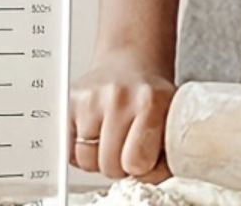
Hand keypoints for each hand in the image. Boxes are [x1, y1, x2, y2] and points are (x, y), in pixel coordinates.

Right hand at [69, 51, 173, 181]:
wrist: (130, 63)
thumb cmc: (152, 98)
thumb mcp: (172, 123)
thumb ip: (167, 156)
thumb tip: (144, 178)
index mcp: (150, 101)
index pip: (136, 162)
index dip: (141, 168)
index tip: (144, 157)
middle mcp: (117, 95)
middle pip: (109, 165)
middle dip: (119, 165)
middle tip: (126, 148)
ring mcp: (90, 96)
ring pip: (86, 159)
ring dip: (97, 158)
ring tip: (109, 140)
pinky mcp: (69, 99)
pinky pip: (67, 148)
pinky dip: (78, 150)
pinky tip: (93, 135)